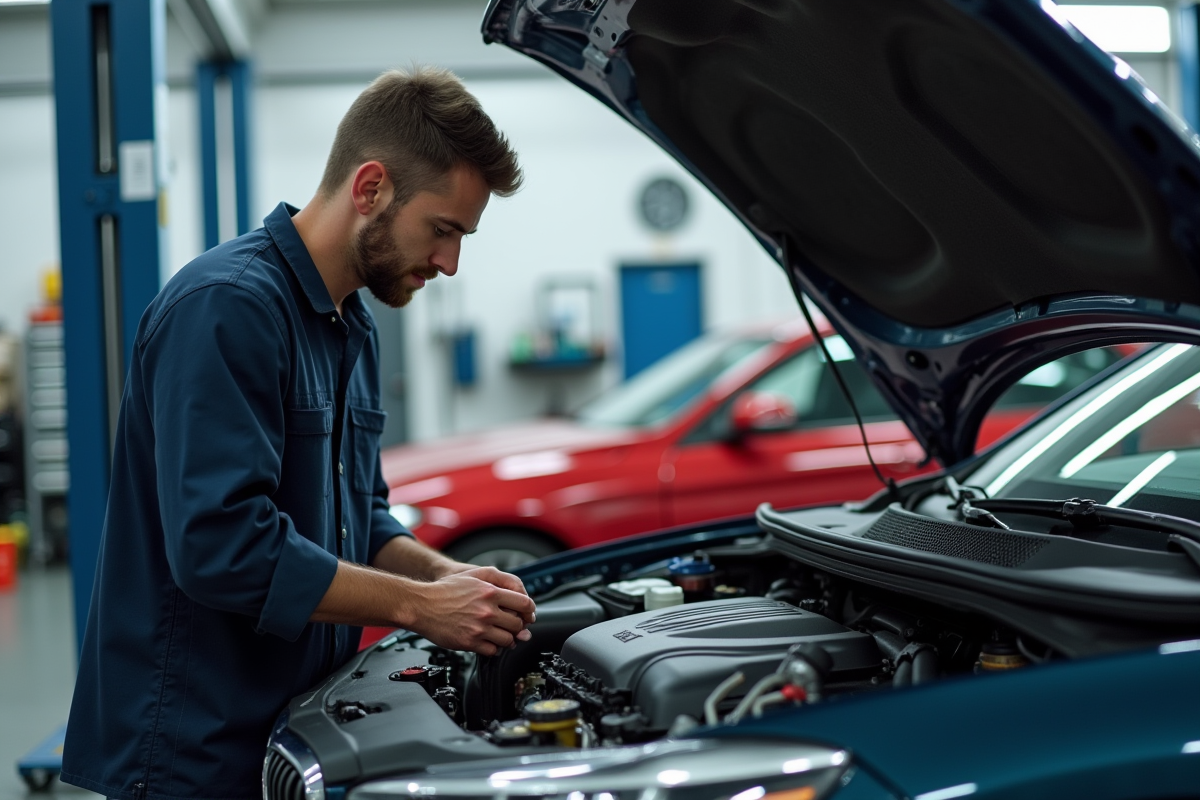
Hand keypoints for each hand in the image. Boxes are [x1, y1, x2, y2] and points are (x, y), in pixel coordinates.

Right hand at [404, 570, 535, 655]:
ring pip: (508, 640)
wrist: (422, 605)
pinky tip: (489, 642)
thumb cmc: (446, 590)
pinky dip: (494, 648)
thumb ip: (498, 581)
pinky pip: (493, 651)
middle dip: (518, 626)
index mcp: (490, 592)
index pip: (524, 604)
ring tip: (501, 635)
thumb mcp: (473, 575)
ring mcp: (479, 628)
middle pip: (518, 624)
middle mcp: (486, 611)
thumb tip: (516, 594)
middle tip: (512, 626)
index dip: (528, 611)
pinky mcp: (470, 642)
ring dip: (508, 639)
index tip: (526, 615)